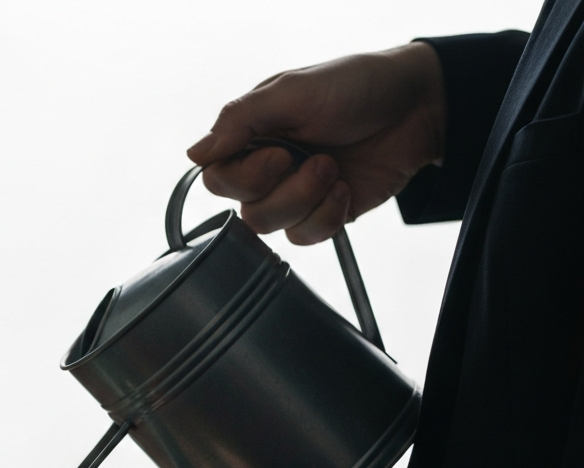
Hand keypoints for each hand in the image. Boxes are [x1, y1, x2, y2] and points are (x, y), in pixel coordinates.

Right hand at [189, 42, 444, 243]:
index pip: (216, 178)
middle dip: (282, 189)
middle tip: (313, 157)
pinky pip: (305, 237)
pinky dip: (327, 216)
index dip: (241, 177)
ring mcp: (294, 195)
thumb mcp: (292, 91)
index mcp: (252, 137)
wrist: (415, 108)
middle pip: (244, 210)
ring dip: (306, 199)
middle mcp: (267, 169)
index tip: (277, 152)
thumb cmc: (356, 87)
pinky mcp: (322, 215)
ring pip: (272, 228)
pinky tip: (345, 189)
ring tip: (334, 168)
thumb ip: (240, 120)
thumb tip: (194, 154)